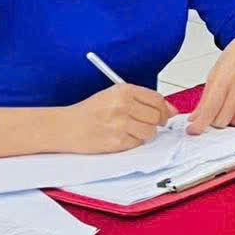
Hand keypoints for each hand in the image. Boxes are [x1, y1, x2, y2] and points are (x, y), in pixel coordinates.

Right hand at [56, 82, 173, 153]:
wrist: (64, 127)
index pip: (157, 99)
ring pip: (150, 131)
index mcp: (123, 91)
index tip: (165, 114)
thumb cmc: (89, 112)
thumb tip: (170, 109)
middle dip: (155, 122)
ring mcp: (120, 124)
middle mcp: (123, 105)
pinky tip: (121, 137)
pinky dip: (133, 142)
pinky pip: (137, 143)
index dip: (165, 109)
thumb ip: (141, 99)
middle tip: (146, 124)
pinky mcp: (117, 141)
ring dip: (145, 133)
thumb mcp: (114, 96)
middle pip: (156, 116)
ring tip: (131, 130)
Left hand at [190, 25, 234, 132]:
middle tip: (213, 113)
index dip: (199, 124)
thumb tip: (195, 118)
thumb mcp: (215, 71)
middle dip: (214, 121)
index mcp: (224, 79)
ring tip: (228, 106)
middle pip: (222, 121)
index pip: (209, 110)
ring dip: (229, 118)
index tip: (193, 130)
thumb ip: (206, 97)